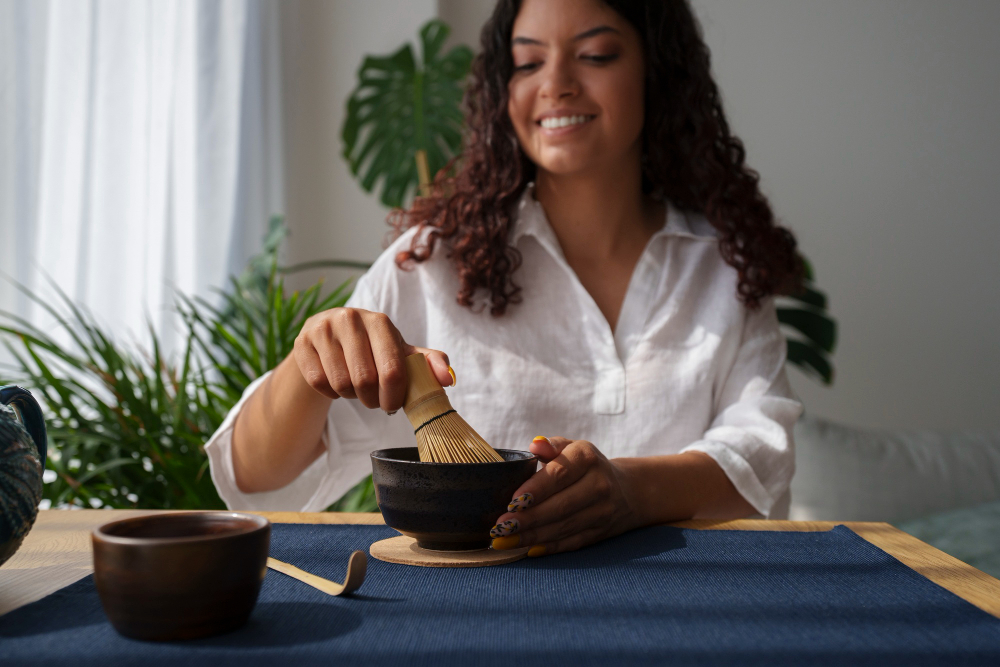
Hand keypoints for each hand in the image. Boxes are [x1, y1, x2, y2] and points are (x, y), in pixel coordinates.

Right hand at [293, 308, 453, 410]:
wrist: (331, 340)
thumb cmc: (373, 349)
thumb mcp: (401, 353)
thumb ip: (427, 363)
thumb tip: (448, 379)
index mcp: (380, 321)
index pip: (392, 370)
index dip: (394, 396)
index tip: (392, 405)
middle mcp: (350, 318)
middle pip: (365, 380)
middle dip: (372, 399)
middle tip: (373, 399)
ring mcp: (322, 329)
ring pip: (341, 384)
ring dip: (351, 396)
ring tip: (356, 388)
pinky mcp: (301, 343)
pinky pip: (319, 383)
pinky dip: (330, 393)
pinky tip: (336, 382)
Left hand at [489, 436, 644, 556]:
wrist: (627, 490)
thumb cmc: (586, 466)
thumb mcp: (572, 448)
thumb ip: (551, 446)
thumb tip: (535, 444)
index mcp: (587, 458)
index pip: (559, 474)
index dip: (535, 489)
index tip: (512, 501)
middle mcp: (599, 485)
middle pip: (561, 506)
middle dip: (528, 518)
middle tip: (501, 526)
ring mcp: (602, 512)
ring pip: (563, 528)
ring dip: (532, 536)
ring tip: (505, 540)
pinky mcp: (599, 533)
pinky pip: (571, 543)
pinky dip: (548, 547)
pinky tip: (526, 549)